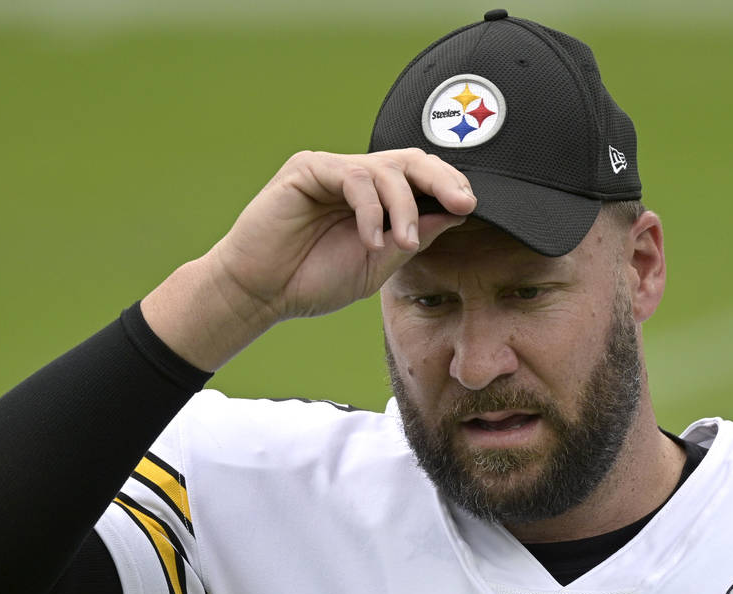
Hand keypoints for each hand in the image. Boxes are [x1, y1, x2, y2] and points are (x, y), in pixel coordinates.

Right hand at [212, 148, 474, 318]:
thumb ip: (413, 238)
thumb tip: (456, 214)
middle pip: (410, 160)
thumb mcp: (379, 264)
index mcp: (375, 199)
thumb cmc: (313, 281)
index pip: (419, 179)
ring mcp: (331, 170)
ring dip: (403, 207)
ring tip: (402, 242)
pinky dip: (370, 209)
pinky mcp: (307, 169)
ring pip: (386, 169)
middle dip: (442, 179)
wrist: (262, 293)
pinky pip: (354, 178)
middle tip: (463, 202)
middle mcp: (355, 178)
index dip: (448, 186)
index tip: (470, 206)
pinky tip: (370, 240)